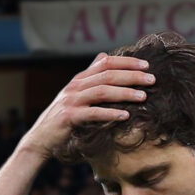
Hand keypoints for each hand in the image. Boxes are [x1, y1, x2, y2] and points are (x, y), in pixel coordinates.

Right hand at [18, 53, 153, 159]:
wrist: (42, 138)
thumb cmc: (65, 118)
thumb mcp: (77, 94)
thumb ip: (91, 76)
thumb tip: (105, 56)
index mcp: (80, 79)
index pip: (105, 62)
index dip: (126, 62)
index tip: (146, 65)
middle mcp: (75, 86)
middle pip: (107, 75)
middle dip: (132, 76)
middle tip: (152, 79)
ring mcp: (71, 101)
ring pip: (101, 91)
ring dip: (124, 93)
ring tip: (143, 96)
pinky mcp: (69, 117)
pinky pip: (92, 113)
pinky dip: (110, 113)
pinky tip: (125, 116)